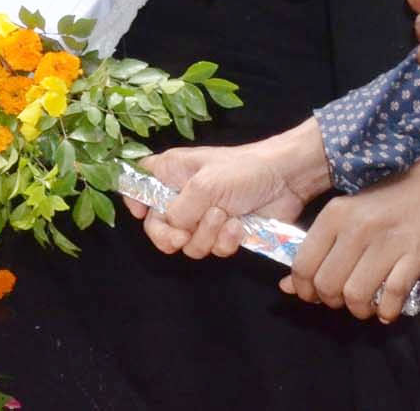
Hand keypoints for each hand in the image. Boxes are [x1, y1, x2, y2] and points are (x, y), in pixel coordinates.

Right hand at [129, 120, 332, 258]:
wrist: (286, 179)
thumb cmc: (242, 170)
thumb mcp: (204, 186)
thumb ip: (177, 212)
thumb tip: (170, 231)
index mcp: (169, 172)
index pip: (135, 184)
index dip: (133, 200)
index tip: (140, 213)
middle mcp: (180, 196)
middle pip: (157, 227)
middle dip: (170, 235)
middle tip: (182, 236)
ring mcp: (202, 217)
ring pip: (187, 244)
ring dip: (206, 235)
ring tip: (225, 217)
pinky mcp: (223, 233)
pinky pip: (212, 249)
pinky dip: (225, 241)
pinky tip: (239, 226)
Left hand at [282, 131, 419, 321]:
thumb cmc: (388, 202)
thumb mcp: (347, 216)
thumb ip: (318, 249)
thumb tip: (288, 286)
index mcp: (333, 215)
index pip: (303, 264)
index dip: (304, 289)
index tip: (313, 296)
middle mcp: (355, 228)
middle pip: (328, 284)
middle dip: (332, 302)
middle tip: (342, 300)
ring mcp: (386, 242)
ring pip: (356, 294)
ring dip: (359, 309)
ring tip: (365, 306)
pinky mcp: (415, 255)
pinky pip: (392, 295)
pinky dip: (387, 310)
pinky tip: (388, 309)